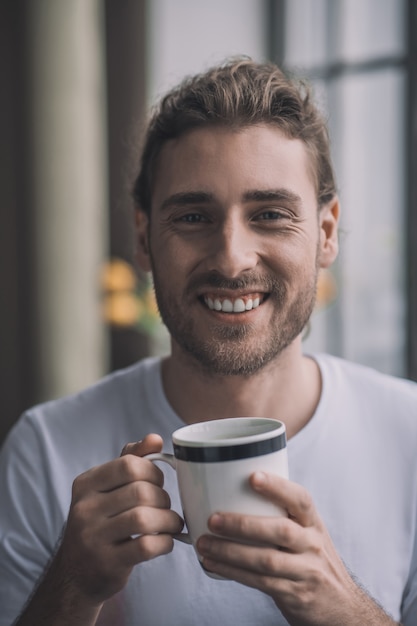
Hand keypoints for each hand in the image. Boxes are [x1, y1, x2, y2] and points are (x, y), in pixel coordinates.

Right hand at [56, 434, 182, 604]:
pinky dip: (164, 542)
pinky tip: (164, 541)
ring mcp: (93, 538)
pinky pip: (146, 546)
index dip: (153, 472)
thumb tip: (155, 439)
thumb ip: (131, 460)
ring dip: (168, 520)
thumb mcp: (106, 488)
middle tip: (165, 507)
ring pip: (144, 518)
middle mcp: (84, 508)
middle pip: (140, 491)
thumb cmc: (101, 522)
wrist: (76, 573)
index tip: (157, 483)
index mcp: (86, 483)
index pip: (129, 465)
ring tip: (171, 524)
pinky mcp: (106, 563)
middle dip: (163, 498)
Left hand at [196, 472, 396, 625]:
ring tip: (204, 543)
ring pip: (266, 560)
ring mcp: (306, 571)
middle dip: (243, 524)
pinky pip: (259, 582)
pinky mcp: (294, 595)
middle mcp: (313, 545)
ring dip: (230, 552)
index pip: (301, 499)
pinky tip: (213, 564)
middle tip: (212, 519)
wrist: (342, 608)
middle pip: (280, 530)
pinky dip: (232, 572)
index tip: (252, 476)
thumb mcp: (308, 534)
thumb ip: (282, 515)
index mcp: (314, 523)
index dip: (277, 486)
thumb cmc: (313, 562)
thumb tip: (235, 488)